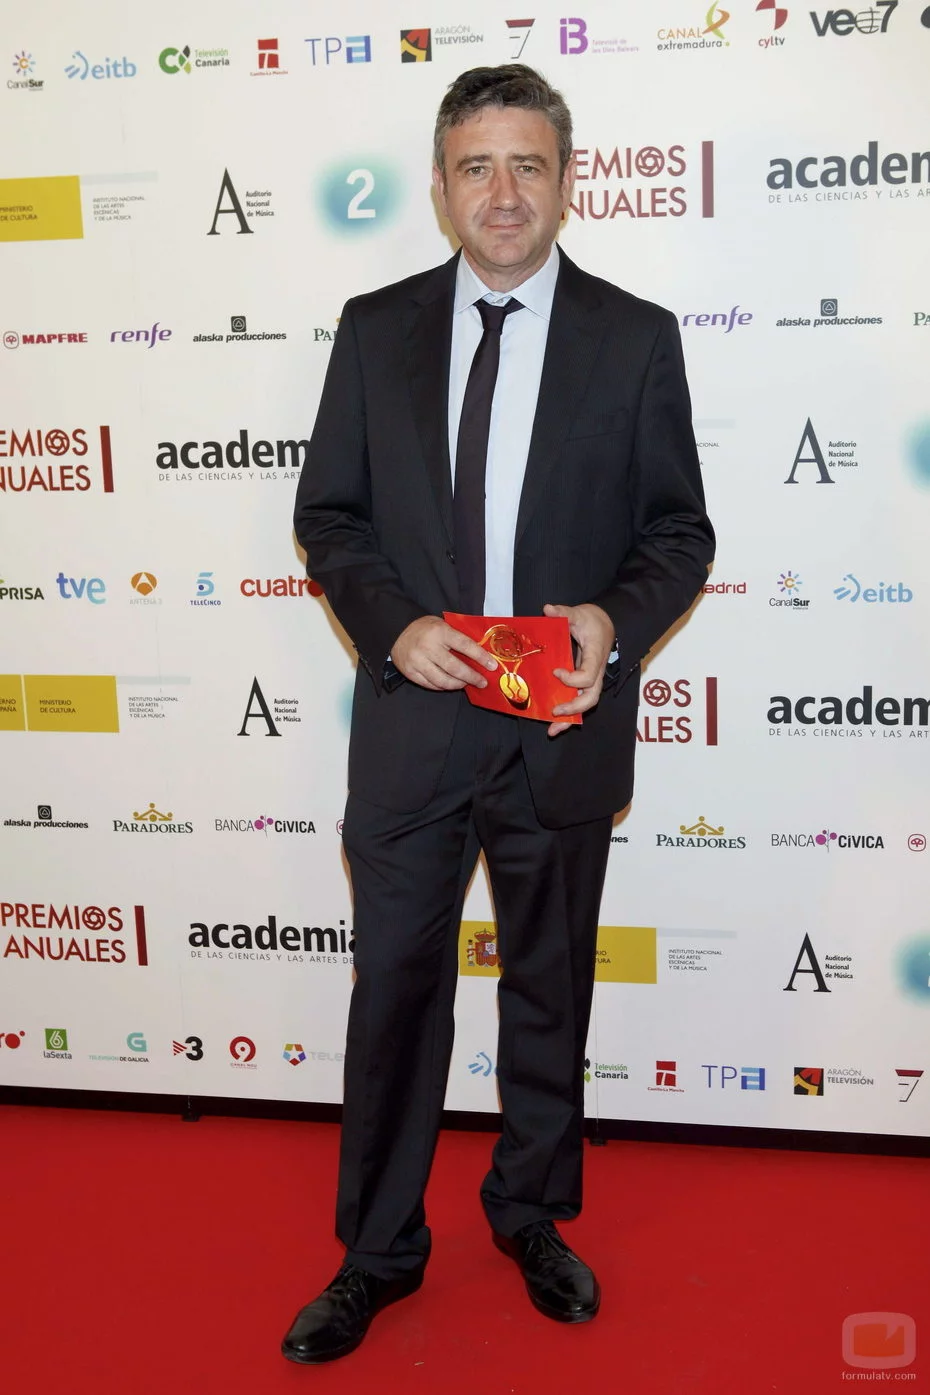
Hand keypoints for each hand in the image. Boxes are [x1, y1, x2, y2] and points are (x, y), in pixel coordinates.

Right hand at [392, 615, 497, 691]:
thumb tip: (480, 656)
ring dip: (458, 684)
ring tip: (466, 684)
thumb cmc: (425, 628)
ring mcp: (417, 661)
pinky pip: (430, 684)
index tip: (492, 666)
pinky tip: (450, 684)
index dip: (481, 657)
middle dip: (472, 677)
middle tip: (482, 682)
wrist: (396, 630)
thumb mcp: (443, 625)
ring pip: (443, 680)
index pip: (465, 646)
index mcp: (440, 632)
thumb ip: (458, 638)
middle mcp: (428, 647)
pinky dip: (443, 686)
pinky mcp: (410, 672)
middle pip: (455, 668)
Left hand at [544, 602, 614, 737]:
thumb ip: (565, 612)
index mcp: (595, 656)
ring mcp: (591, 680)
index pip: (589, 676)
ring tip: (551, 730)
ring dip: (570, 719)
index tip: (556, 671)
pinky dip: (568, 716)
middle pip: (591, 698)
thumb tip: (548, 609)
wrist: (606, 624)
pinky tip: (554, 724)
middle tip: (554, 710)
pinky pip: (579, 702)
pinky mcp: (584, 682)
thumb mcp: (579, 613)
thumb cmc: (593, 620)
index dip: (573, 679)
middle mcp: (596, 672)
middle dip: (573, 708)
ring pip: (585, 704)